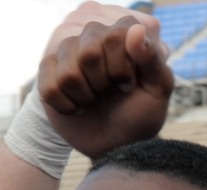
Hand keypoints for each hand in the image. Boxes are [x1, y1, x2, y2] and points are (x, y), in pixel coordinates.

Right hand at [37, 3, 174, 160]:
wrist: (114, 142)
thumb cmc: (140, 113)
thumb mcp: (158, 88)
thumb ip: (152, 58)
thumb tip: (135, 30)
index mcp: (125, 33)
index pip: (114, 36)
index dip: (121, 68)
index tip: (128, 84)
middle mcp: (96, 35)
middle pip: (88, 53)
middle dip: (101, 84)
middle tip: (108, 92)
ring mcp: (69, 52)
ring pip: (68, 73)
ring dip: (84, 97)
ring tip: (93, 99)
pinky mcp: (48, 71)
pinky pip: (48, 87)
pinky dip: (65, 106)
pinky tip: (76, 107)